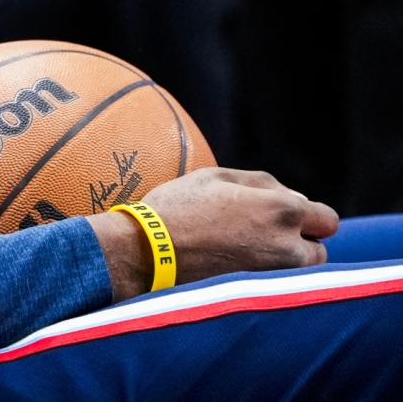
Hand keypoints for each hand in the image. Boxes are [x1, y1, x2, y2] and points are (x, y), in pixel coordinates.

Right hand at [85, 167, 337, 300]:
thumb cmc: (178, 207)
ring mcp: (275, 274)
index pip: (326, 219)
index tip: (285, 217)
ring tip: (253, 253)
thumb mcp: (216, 177)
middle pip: (320, 249)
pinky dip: (269, 278)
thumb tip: (297, 200)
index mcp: (282, 209)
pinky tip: (242, 267)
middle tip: (268, 236)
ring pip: (301, 272)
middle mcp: (288, 244)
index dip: (309, 216)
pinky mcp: (260, 295)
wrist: (147, 251)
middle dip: (302, 242)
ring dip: (288, 263)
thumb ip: (264, 183)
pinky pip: (280, 286)